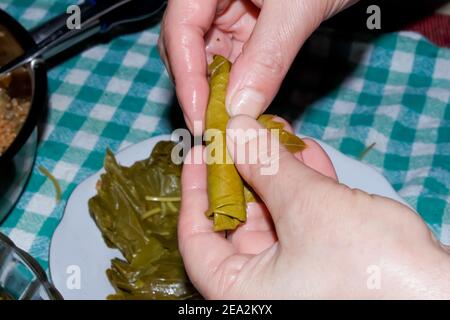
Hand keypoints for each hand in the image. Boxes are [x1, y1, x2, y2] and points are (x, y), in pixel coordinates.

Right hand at [158, 0, 356, 132]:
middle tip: (209, 128)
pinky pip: (230, 61)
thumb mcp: (297, 9)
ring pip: (206, 59)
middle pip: (185, 48)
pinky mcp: (244, 28)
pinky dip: (234, 87)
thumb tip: (239, 109)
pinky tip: (241, 108)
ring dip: (214, 93)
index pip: (181, 30)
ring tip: (225, 124)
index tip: (198, 118)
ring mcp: (225, 13)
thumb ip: (267, 56)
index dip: (186, 77)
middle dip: (196, 90)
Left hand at [179, 115, 449, 298]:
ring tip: (275, 130)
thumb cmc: (369, 267)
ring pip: (275, 214)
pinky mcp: (328, 262)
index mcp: (241, 294)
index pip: (198, 240)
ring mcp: (298, 275)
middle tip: (242, 131)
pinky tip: (306, 152)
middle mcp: (264, 288)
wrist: (445, 295)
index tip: (200, 153)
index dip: (196, 192)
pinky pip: (306, 219)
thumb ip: (266, 166)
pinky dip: (306, 186)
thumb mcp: (309, 208)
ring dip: (277, 170)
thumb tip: (235, 129)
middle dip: (244, 170)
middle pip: (238, 220)